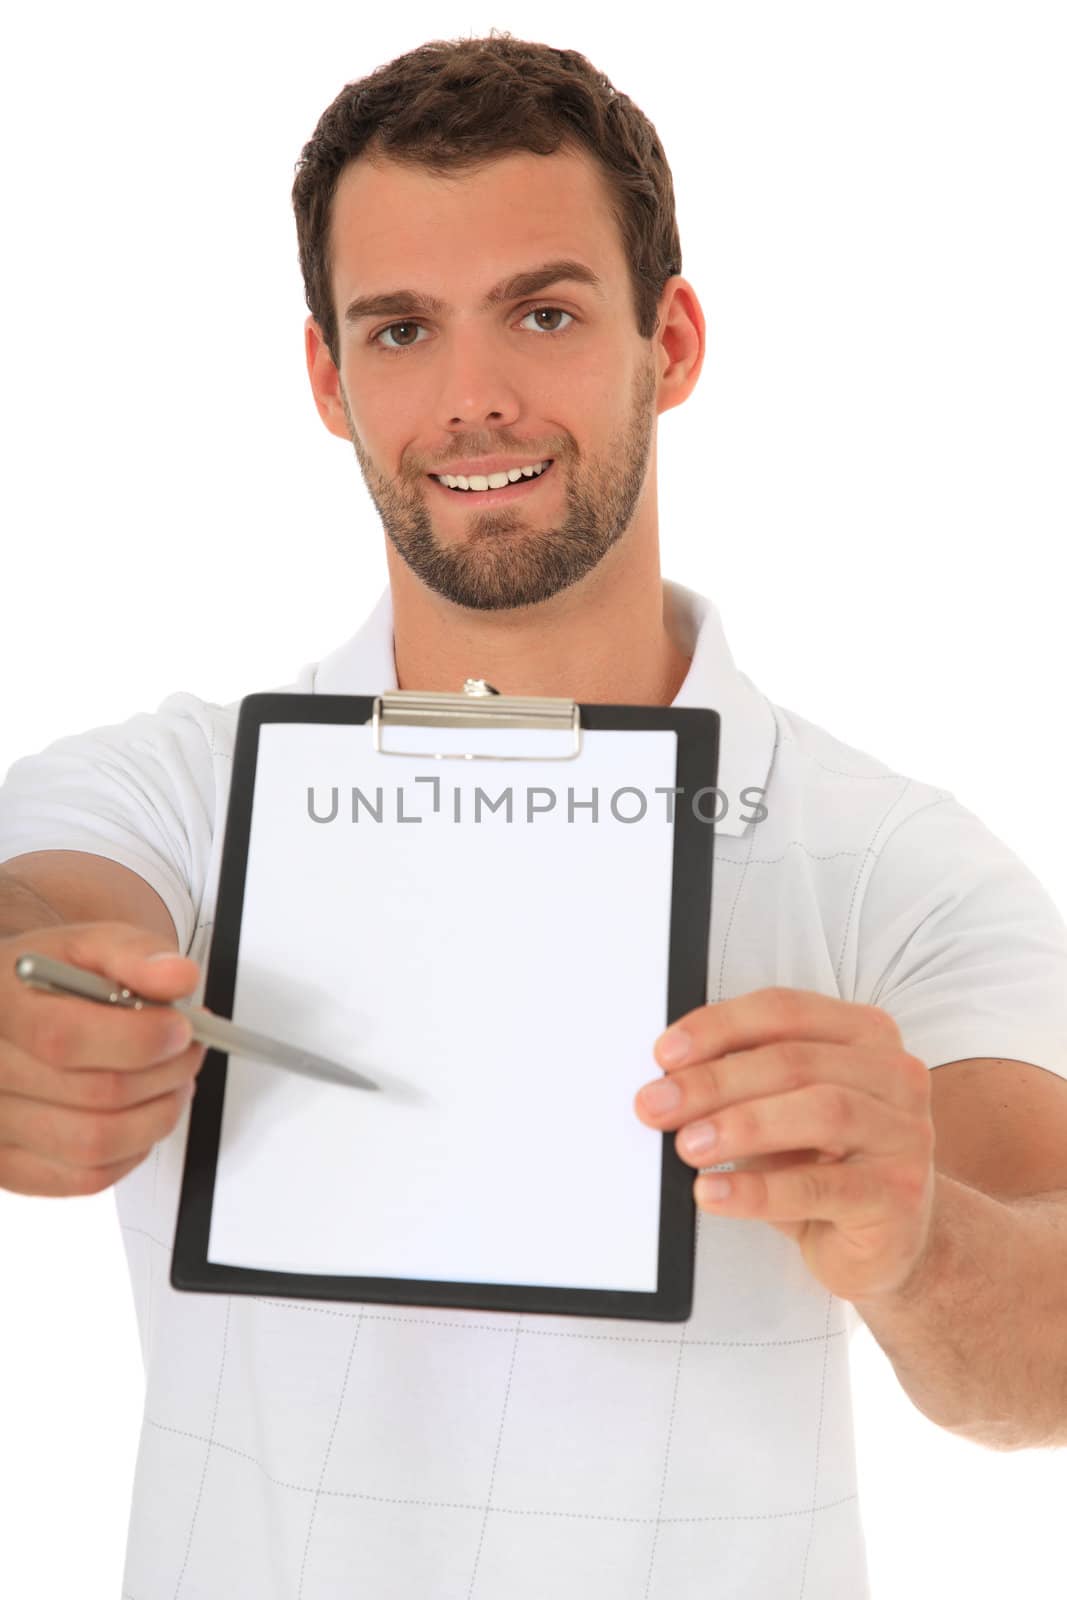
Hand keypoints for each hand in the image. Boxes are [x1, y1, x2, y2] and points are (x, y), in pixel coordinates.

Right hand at [0, 922, 206, 1196]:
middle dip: (166, 1073)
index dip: (139, 1039)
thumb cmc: (45, 981)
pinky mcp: (8, 1167)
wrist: (10, 1009)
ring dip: (158, 1114)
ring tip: (173, 1081)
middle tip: (190, 1050)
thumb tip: (179, 977)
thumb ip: (134, 955)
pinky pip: (85, 1178)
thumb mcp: (85, 946)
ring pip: (96, 1145)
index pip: (65, 1040)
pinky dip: (132, 1150)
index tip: (181, 1028)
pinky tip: (141, 1114)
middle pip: (95, 1095)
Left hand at [634, 988, 936, 1303]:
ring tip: (686, 1146)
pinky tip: (712, 1192)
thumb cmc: (827, 1165)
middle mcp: (895, 1076)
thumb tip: (668, 1081)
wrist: (888, 1243)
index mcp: (865, 1036)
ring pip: (819, 1112)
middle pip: (795, 1062)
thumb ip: (744, 1083)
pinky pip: (819, 1187)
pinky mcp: (896, 1195)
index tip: (665, 1053)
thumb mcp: (784, 1110)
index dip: (720, 1026)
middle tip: (658, 1105)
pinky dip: (757, 1189)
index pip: (785, 1012)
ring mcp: (904, 1135)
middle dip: (715, 1082)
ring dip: (740, 1126)